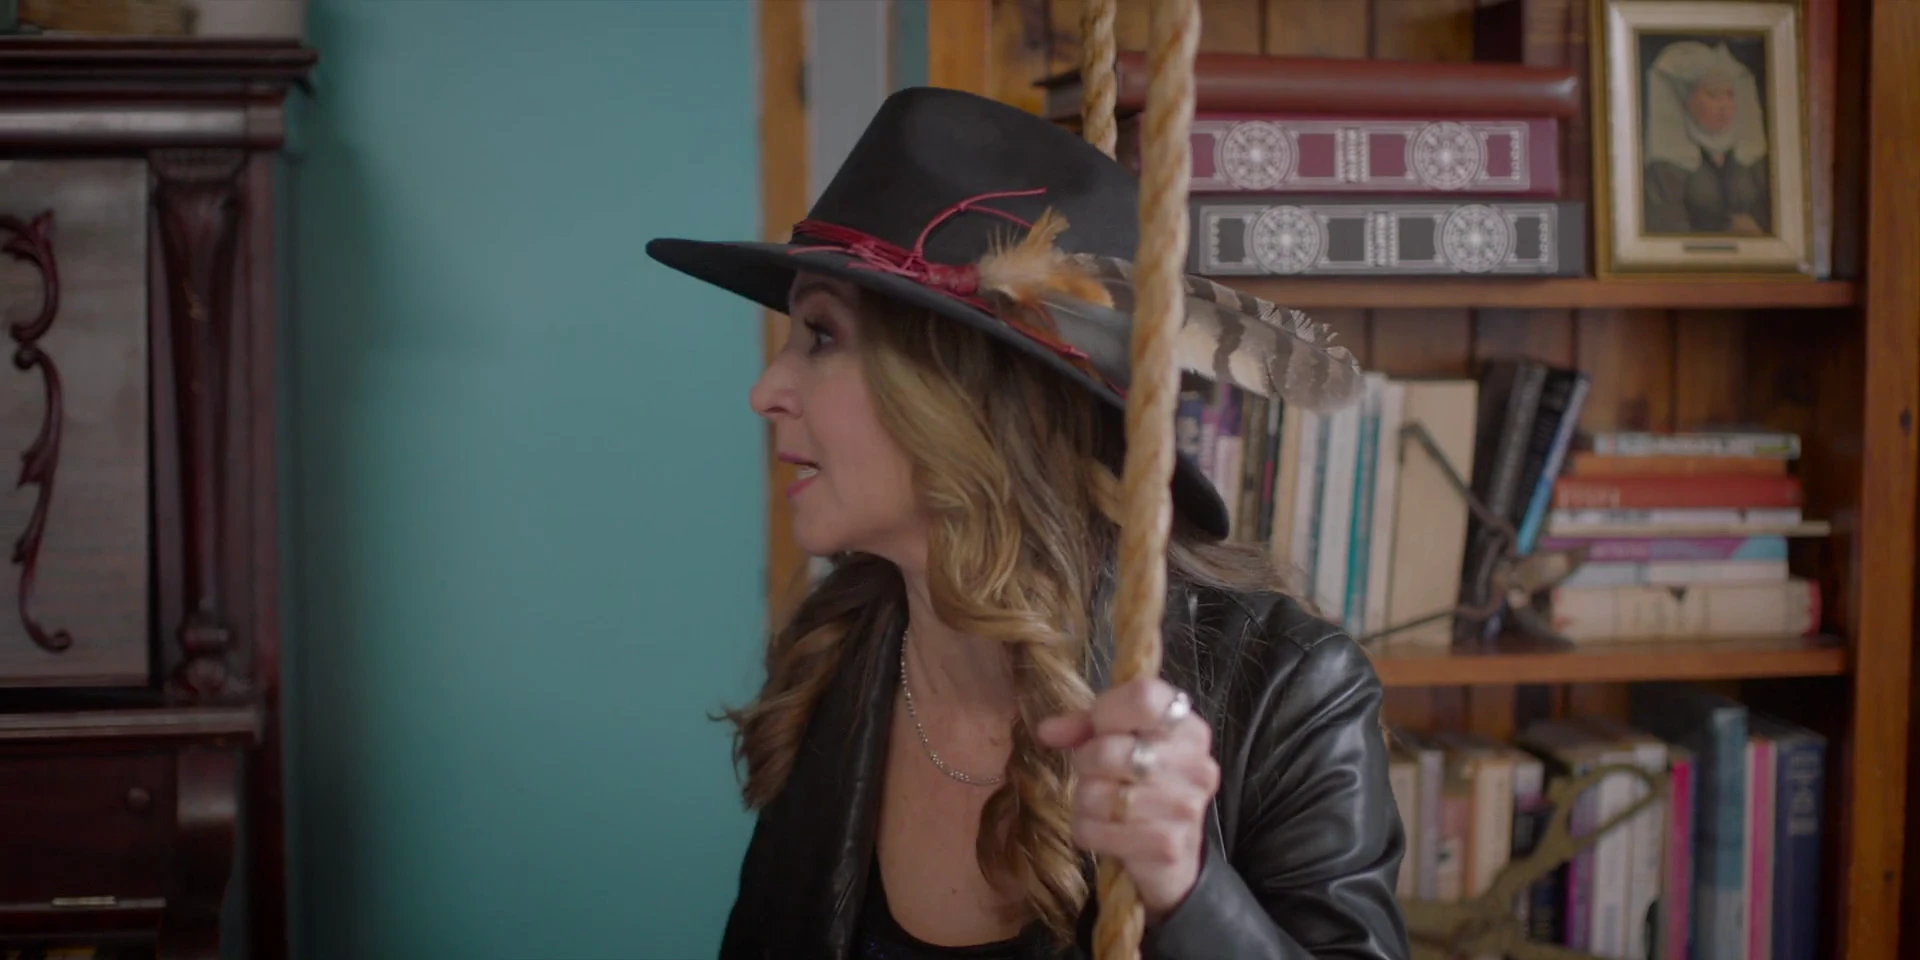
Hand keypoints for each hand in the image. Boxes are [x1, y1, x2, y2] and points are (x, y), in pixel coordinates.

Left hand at [1036, 677, 1217, 921]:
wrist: (1170, 855)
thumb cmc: (1140, 787)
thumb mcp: (1117, 743)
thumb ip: (1084, 727)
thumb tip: (1047, 730)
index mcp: (1187, 728)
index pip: (1143, 697)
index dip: (1106, 711)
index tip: (1099, 728)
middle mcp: (1196, 763)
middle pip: (1111, 749)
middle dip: (1087, 763)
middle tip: (1096, 773)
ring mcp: (1186, 805)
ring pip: (1098, 794)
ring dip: (1086, 802)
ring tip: (1102, 805)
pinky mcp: (1168, 844)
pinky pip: (1097, 830)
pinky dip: (1089, 832)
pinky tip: (1106, 831)